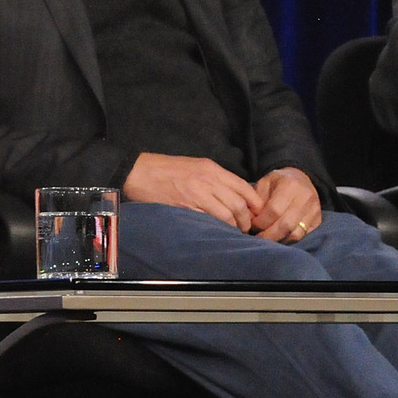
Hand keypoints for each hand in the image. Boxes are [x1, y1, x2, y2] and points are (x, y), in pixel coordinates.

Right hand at [122, 153, 263, 230]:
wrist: (140, 172)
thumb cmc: (167, 169)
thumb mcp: (195, 165)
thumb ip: (214, 178)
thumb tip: (233, 193)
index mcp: (212, 169)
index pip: (243, 187)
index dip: (254, 203)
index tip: (257, 212)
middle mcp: (208, 180)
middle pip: (238, 204)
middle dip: (247, 219)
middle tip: (247, 227)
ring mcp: (197, 194)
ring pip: (227, 214)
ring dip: (234, 226)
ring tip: (234, 231)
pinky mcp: (186, 206)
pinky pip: (209, 220)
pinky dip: (217, 228)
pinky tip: (218, 231)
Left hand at [251, 167, 322, 243]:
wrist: (301, 179)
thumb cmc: (278, 183)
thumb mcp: (264, 183)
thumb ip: (257, 200)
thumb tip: (250, 220)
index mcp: (290, 185)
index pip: (274, 210)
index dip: (261, 222)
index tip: (252, 226)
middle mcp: (305, 197)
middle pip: (286, 225)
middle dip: (268, 235)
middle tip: (257, 237)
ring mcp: (314, 210)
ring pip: (296, 234)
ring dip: (278, 240)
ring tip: (267, 238)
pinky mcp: (318, 220)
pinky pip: (303, 236)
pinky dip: (289, 240)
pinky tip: (279, 237)